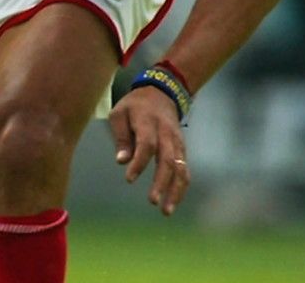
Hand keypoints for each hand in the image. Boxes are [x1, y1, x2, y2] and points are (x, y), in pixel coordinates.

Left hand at [108, 87, 190, 215]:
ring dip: (175, 191)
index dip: (139, 163)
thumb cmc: (134, 106)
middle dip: (161, 183)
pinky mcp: (182, 150)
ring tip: (166, 211)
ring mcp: (178, 143)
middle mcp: (167, 134)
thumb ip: (121, 137)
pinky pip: (184, 170)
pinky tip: (173, 202)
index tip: (129, 179)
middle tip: (153, 201)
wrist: (162, 94)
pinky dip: (181, 187)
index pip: (147, 145)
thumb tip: (121, 161)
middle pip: (167, 160)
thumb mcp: (119, 113)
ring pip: (181, 169)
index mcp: (149, 122)